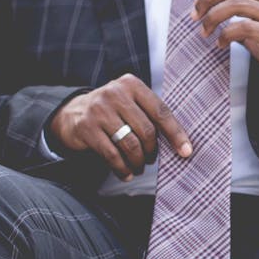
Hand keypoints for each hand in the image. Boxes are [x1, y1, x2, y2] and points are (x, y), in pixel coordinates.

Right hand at [48, 74, 191, 180]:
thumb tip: (181, 144)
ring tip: (139, 168)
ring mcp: (98, 110)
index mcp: (132, 84)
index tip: (186, 152)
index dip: (176, 134)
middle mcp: (115, 93)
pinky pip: (111, 154)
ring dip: (138, 162)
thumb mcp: (131, 103)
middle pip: (146, 130)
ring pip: (130, 144)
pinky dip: (122, 168)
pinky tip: (126, 174)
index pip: (161, 112)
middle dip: (152, 151)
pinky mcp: (86, 127)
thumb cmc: (114, 111)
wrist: (72, 112)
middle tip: (151, 160)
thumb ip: (151, 115)